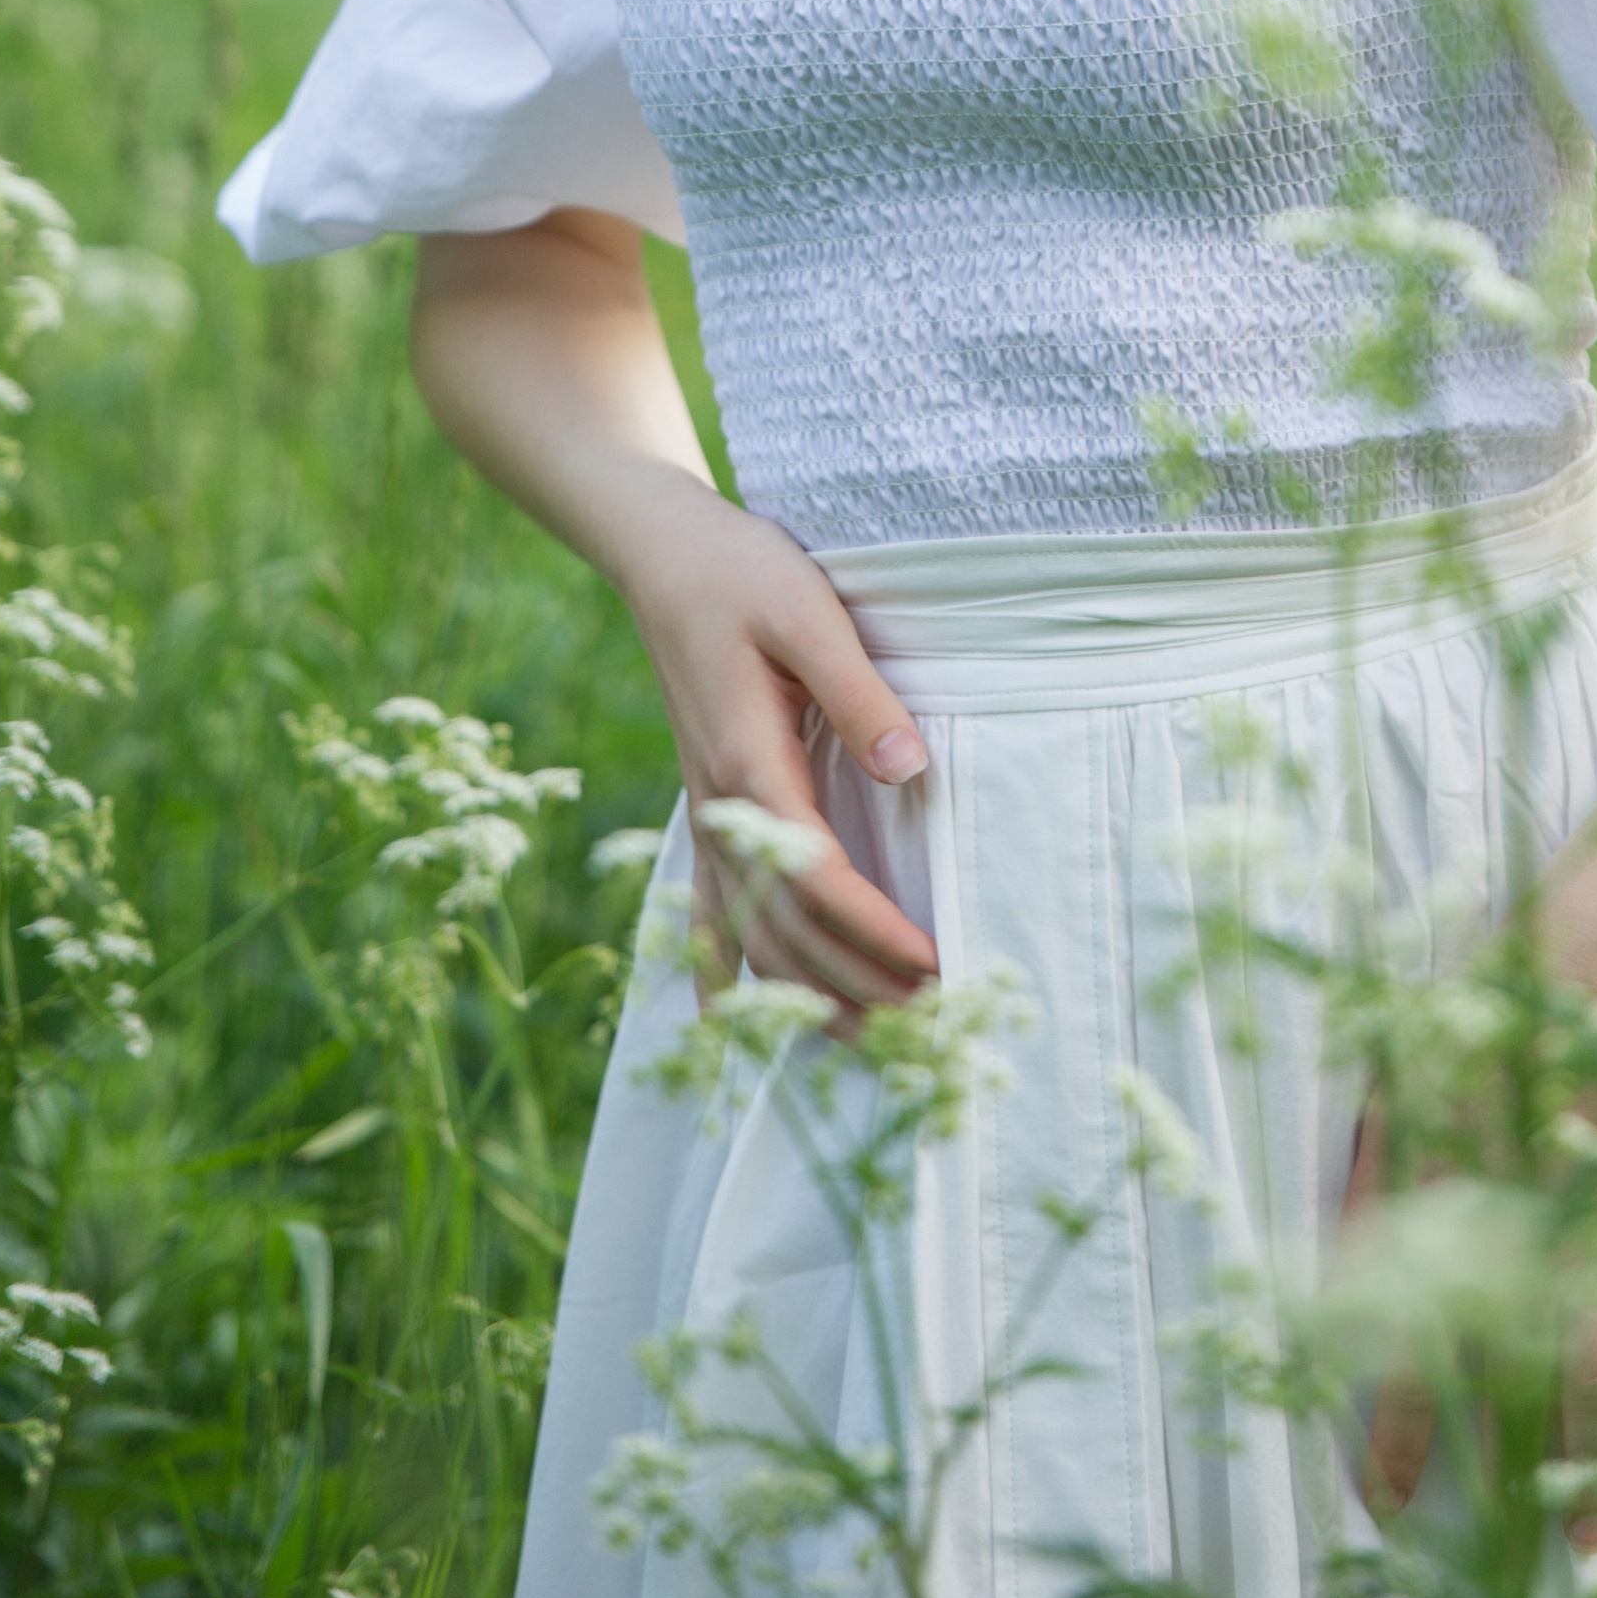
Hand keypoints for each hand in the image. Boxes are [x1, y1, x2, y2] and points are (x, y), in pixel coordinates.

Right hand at [614, 469, 939, 1016]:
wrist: (662, 556)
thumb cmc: (742, 573)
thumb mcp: (809, 614)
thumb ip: (859, 695)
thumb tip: (913, 772)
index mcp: (749, 764)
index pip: (816, 877)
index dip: (873, 931)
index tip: (933, 962)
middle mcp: (719, 808)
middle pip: (786, 928)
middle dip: (858, 985)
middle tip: (934, 1023)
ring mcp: (705, 817)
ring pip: (750, 935)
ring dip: (810, 996)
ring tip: (880, 1041)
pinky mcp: (704, 811)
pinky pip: (705, 914)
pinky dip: (724, 977)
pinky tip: (732, 1031)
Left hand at [1341, 1103, 1596, 1560]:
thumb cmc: (1494, 989)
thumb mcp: (1404, 1061)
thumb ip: (1376, 1163)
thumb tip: (1344, 1260)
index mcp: (1448, 1175)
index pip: (1416, 1326)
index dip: (1404, 1419)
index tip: (1387, 1495)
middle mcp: (1523, 1207)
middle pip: (1512, 1365)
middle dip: (1503, 1461)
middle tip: (1499, 1544)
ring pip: (1596, 1358)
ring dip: (1590, 1453)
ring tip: (1586, 1533)